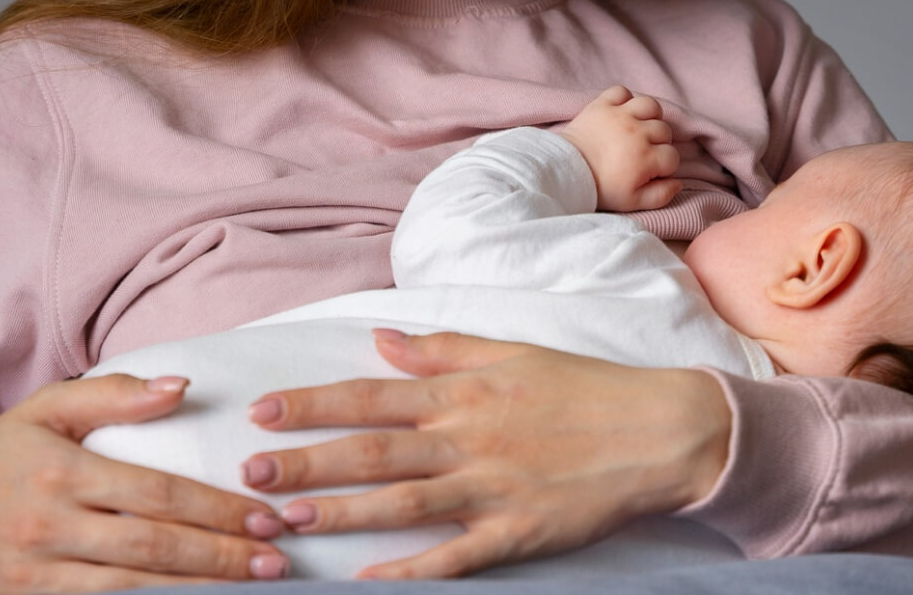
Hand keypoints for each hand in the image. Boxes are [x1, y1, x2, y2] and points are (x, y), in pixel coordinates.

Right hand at [0, 374, 292, 593]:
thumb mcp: (41, 412)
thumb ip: (113, 396)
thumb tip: (182, 386)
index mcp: (61, 472)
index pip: (156, 493)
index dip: (216, 509)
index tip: (265, 516)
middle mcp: (50, 525)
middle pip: (152, 547)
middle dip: (221, 556)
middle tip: (277, 561)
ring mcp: (37, 573)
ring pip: (132, 589)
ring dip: (197, 590)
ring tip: (251, 587)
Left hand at [237, 330, 731, 579]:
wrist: (662, 430)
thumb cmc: (585, 389)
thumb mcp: (512, 353)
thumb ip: (442, 350)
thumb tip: (382, 342)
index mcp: (465, 392)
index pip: (372, 396)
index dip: (312, 405)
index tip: (261, 412)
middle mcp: (470, 437)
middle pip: (374, 451)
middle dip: (308, 463)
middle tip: (250, 475)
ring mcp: (493, 487)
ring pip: (403, 503)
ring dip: (342, 512)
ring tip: (289, 519)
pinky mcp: (519, 532)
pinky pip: (454, 557)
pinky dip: (410, 572)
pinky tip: (366, 581)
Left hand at [559, 85, 682, 211]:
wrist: (565, 173)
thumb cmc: (600, 189)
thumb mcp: (633, 202)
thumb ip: (661, 195)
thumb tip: (678, 182)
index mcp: (646, 158)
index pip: (673, 157)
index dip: (665, 166)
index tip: (651, 171)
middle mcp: (637, 133)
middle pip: (664, 131)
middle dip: (658, 143)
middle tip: (642, 153)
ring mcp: (619, 116)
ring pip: (650, 105)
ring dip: (649, 117)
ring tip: (639, 128)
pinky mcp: (601, 105)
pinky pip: (621, 91)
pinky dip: (624, 100)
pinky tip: (621, 114)